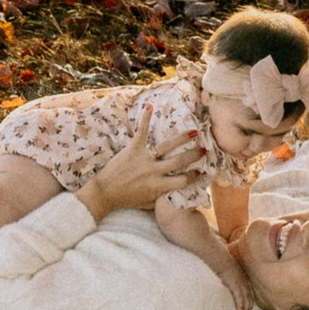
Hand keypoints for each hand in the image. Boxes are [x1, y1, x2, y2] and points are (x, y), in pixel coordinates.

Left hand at [78, 120, 206, 219]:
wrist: (105, 192)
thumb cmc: (126, 199)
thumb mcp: (147, 203)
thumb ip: (160, 199)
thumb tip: (174, 195)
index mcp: (158, 187)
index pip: (181, 181)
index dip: (193, 177)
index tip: (200, 172)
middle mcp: (153, 172)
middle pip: (178, 162)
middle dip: (193, 156)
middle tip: (204, 150)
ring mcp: (143, 158)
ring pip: (166, 146)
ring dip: (181, 138)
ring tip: (193, 132)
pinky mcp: (133, 148)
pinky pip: (142, 131)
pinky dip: (146, 118)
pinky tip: (151, 106)